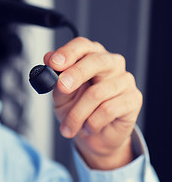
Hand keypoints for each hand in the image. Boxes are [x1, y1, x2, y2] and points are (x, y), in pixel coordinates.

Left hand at [44, 37, 142, 169]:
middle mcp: (110, 64)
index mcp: (90, 56)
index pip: (82, 45)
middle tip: (62, 88)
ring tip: (69, 126)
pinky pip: (108, 109)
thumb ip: (55, 78)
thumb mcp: (60, 95)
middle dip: (75, 74)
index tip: (54, 63)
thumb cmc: (78, 110)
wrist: (94, 136)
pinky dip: (92, 122)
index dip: (68, 53)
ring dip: (77, 114)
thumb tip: (48, 59)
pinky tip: (87, 127)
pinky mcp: (133, 99)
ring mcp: (124, 80)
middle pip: (96, 61)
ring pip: (97, 93)